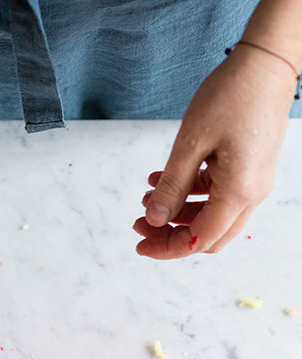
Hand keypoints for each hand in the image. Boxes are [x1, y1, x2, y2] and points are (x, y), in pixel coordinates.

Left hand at [134, 44, 295, 258]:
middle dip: (171, 235)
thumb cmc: (232, 95)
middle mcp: (251, 194)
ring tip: (147, 197)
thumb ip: (171, 187)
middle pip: (207, 235)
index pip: (198, 239)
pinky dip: (189, 194)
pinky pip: (216, 195)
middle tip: (140, 224)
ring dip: (178, 214)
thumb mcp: (190, 144)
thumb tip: (154, 220)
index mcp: (238, 192)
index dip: (166, 248)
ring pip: (211, 217)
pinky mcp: (248, 170)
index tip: (139, 244)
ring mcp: (252, 183)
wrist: (267, 62)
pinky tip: (162, 178)